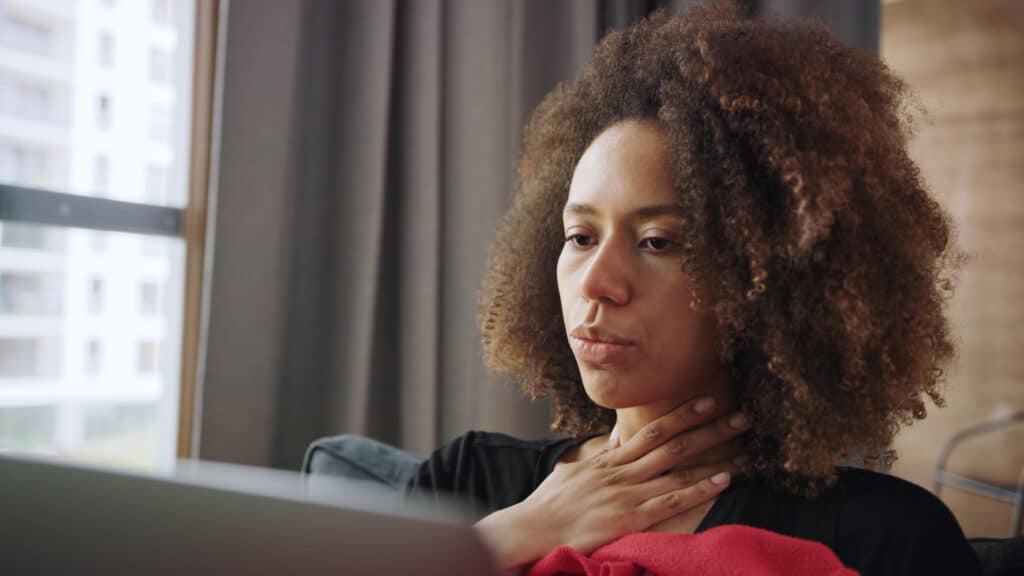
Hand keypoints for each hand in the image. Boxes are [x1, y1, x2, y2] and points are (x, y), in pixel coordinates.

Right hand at [474, 396, 750, 570]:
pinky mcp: (628, 516)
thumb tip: (618, 437)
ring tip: (745, 450)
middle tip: (741, 416)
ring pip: (677, 468)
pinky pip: (670, 500)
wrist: (531, 527)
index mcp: (610, 458)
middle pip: (672, 442)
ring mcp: (625, 491)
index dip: (683, 414)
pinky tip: (722, 481)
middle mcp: (621, 469)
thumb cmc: (550, 503)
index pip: (652, 429)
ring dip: (713, 457)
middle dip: (709, 429)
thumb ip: (601, 454)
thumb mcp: (574, 470)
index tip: (708, 401)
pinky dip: (698, 489)